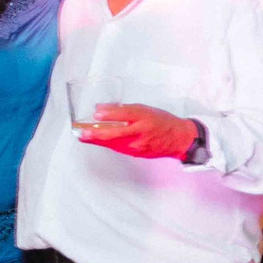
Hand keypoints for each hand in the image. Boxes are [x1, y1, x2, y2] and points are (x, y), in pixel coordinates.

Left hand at [76, 103, 198, 159]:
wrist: (178, 139)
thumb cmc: (161, 121)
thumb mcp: (144, 109)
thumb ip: (123, 109)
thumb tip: (100, 109)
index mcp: (145, 117)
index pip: (127, 114)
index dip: (111, 114)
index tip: (97, 113)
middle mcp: (141, 131)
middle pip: (118, 134)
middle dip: (98, 134)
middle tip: (84, 132)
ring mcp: (139, 145)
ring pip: (115, 143)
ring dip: (98, 140)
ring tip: (84, 136)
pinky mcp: (136, 153)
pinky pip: (119, 148)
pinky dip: (107, 144)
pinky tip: (96, 140)